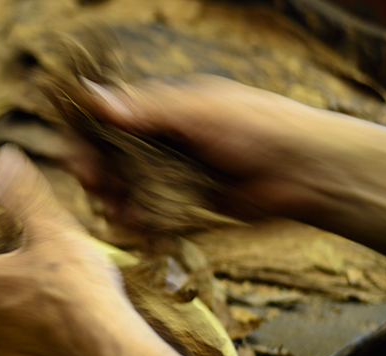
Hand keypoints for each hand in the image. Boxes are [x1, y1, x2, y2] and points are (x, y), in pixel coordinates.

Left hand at [0, 146, 159, 355]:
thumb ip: (21, 194)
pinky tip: (69, 333)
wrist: (110, 353)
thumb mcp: (50, 228)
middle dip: (0, 293)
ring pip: (2, 333)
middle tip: (35, 279)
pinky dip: (42, 348)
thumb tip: (3, 160)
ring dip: (21, 321)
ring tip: (58, 305)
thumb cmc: (76, 290)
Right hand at [68, 75, 379, 223]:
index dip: (87, 137)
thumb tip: (91, 97)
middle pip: (111, 159)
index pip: (110, 120)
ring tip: (119, 213)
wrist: (308, 172)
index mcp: (164, 111)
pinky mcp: (186, 207)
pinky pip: (151, 216)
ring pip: (126, 191)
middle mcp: (163, 142)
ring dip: (115, 202)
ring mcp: (173, 176)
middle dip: (98, 174)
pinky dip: (140, 223)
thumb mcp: (197, 112)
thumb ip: (145, 110)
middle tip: (96, 187)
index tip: (76, 155)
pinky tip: (137, 228)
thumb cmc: (258, 127)